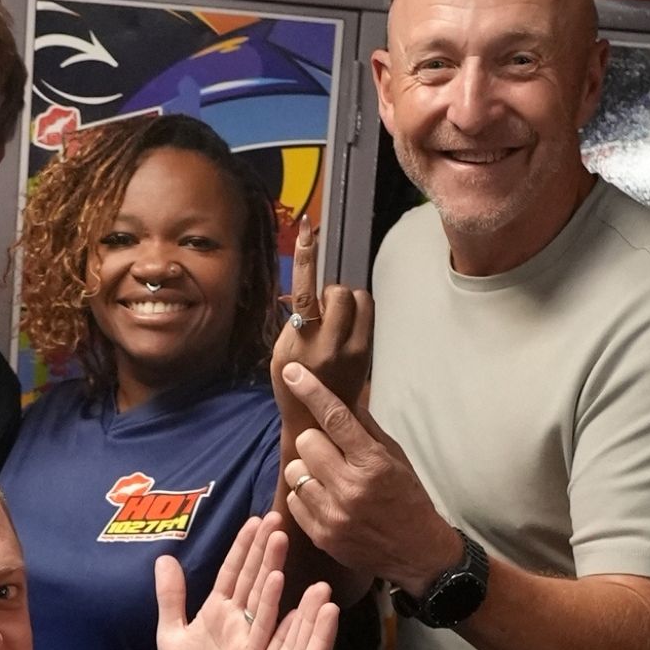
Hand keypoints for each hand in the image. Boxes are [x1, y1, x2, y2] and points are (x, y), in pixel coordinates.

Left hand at [156, 514, 288, 649]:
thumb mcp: (169, 634)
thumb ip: (170, 597)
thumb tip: (164, 558)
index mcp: (219, 611)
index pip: (233, 571)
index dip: (243, 547)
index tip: (256, 520)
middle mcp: (239, 620)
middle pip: (252, 577)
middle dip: (263, 549)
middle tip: (276, 519)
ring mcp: (248, 637)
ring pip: (262, 597)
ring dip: (270, 568)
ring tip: (280, 541)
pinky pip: (264, 628)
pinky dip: (271, 605)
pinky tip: (278, 582)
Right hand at [270, 216, 373, 424]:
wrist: (318, 420)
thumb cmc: (292, 384)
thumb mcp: (281, 352)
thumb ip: (293, 321)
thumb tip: (300, 294)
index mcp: (300, 341)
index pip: (304, 291)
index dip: (306, 256)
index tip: (307, 229)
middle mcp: (329, 344)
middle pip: (339, 291)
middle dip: (330, 292)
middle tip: (321, 310)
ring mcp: (353, 349)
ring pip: (359, 299)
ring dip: (346, 301)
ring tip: (335, 320)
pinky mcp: (367, 353)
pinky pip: (367, 314)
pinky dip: (356, 313)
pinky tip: (345, 329)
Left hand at [279, 363, 458, 592]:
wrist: (418, 554)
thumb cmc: (408, 499)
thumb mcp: (396, 459)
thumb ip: (367, 431)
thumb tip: (342, 400)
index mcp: (373, 464)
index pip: (336, 418)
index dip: (311, 391)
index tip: (293, 372)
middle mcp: (351, 488)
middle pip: (306, 442)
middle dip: (317, 442)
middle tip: (333, 453)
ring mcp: (333, 515)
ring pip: (294, 470)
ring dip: (308, 469)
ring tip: (329, 479)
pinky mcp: (321, 535)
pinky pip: (293, 499)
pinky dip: (305, 495)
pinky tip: (326, 499)